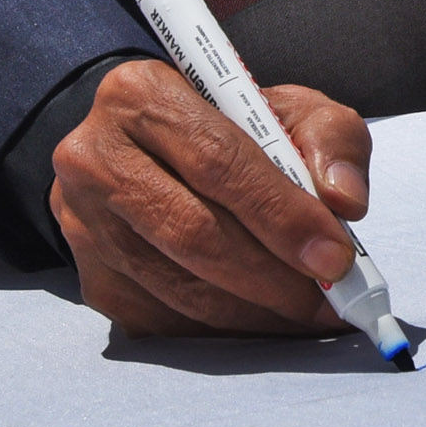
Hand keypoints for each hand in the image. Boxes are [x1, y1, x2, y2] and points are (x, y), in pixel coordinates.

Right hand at [46, 56, 371, 336]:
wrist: (156, 151)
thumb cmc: (230, 128)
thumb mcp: (288, 109)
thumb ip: (330, 140)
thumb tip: (343, 201)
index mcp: (140, 95)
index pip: (217, 162)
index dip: (281, 215)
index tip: (334, 257)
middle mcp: (94, 157)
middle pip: (193, 233)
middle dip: (273, 277)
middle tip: (329, 300)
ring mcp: (82, 225)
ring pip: (179, 288)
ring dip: (256, 313)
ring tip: (309, 315)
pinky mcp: (92, 278)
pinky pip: (165, 321)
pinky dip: (225, 332)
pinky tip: (267, 322)